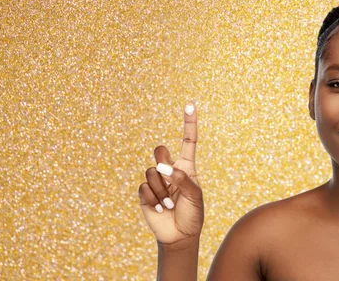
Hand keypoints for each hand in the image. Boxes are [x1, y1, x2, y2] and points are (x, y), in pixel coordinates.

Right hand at [139, 102, 203, 244]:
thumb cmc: (193, 214)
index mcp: (187, 166)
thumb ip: (182, 179)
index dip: (189, 123)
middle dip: (163, 161)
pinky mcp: (144, 193)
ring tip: (169, 204)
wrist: (180, 235)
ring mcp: (156, 181)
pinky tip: (160, 208)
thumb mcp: (194, 196)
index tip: (190, 104)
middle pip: (160, 151)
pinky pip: (144, 187)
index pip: (188, 141)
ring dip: (162, 190)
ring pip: (151, 172)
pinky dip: (154, 199)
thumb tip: (162, 167)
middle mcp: (170, 170)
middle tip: (168, 175)